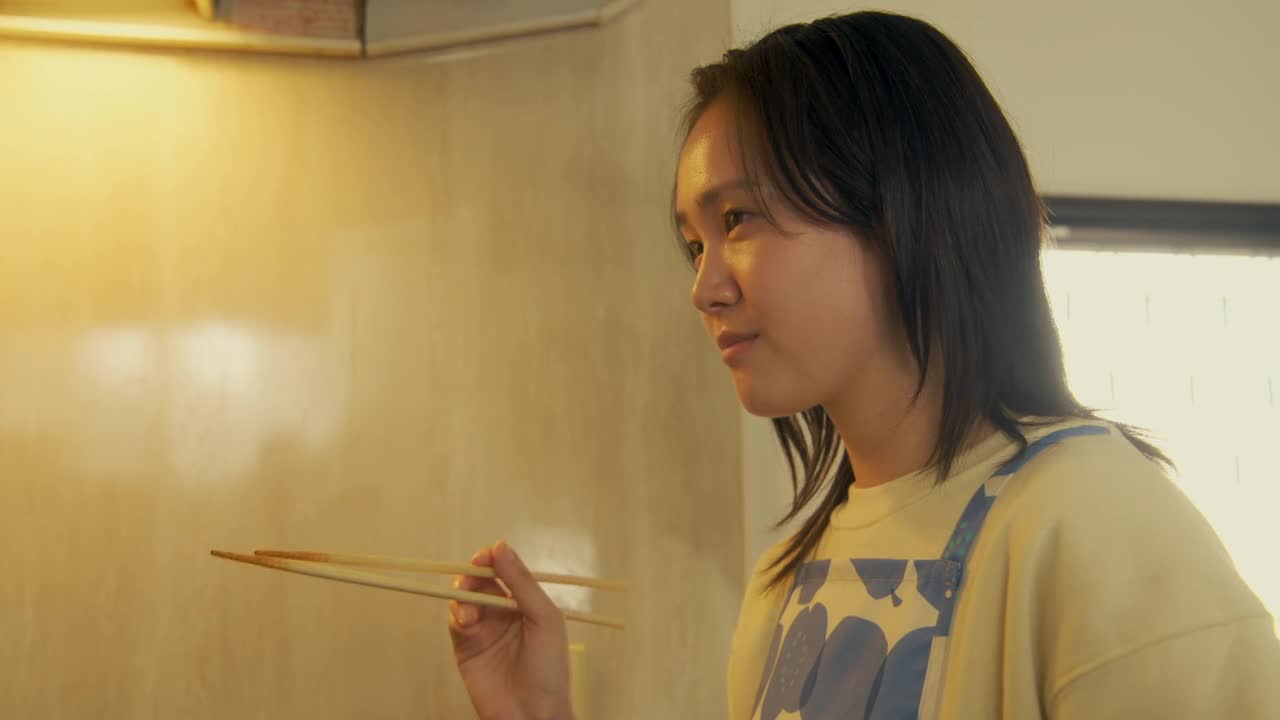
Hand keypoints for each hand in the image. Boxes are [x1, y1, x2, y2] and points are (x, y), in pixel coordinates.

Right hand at [448, 541, 574, 719]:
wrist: (533, 714)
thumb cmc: (549, 667)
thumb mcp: (544, 618)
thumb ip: (521, 582)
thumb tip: (499, 546)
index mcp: (527, 602)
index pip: (505, 570)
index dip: (492, 559)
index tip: (483, 556)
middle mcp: (504, 612)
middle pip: (480, 581)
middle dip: (471, 575)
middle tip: (470, 578)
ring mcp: (484, 629)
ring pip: (464, 599)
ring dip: (463, 596)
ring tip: (470, 613)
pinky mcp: (466, 647)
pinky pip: (455, 621)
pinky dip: (456, 615)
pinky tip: (465, 622)